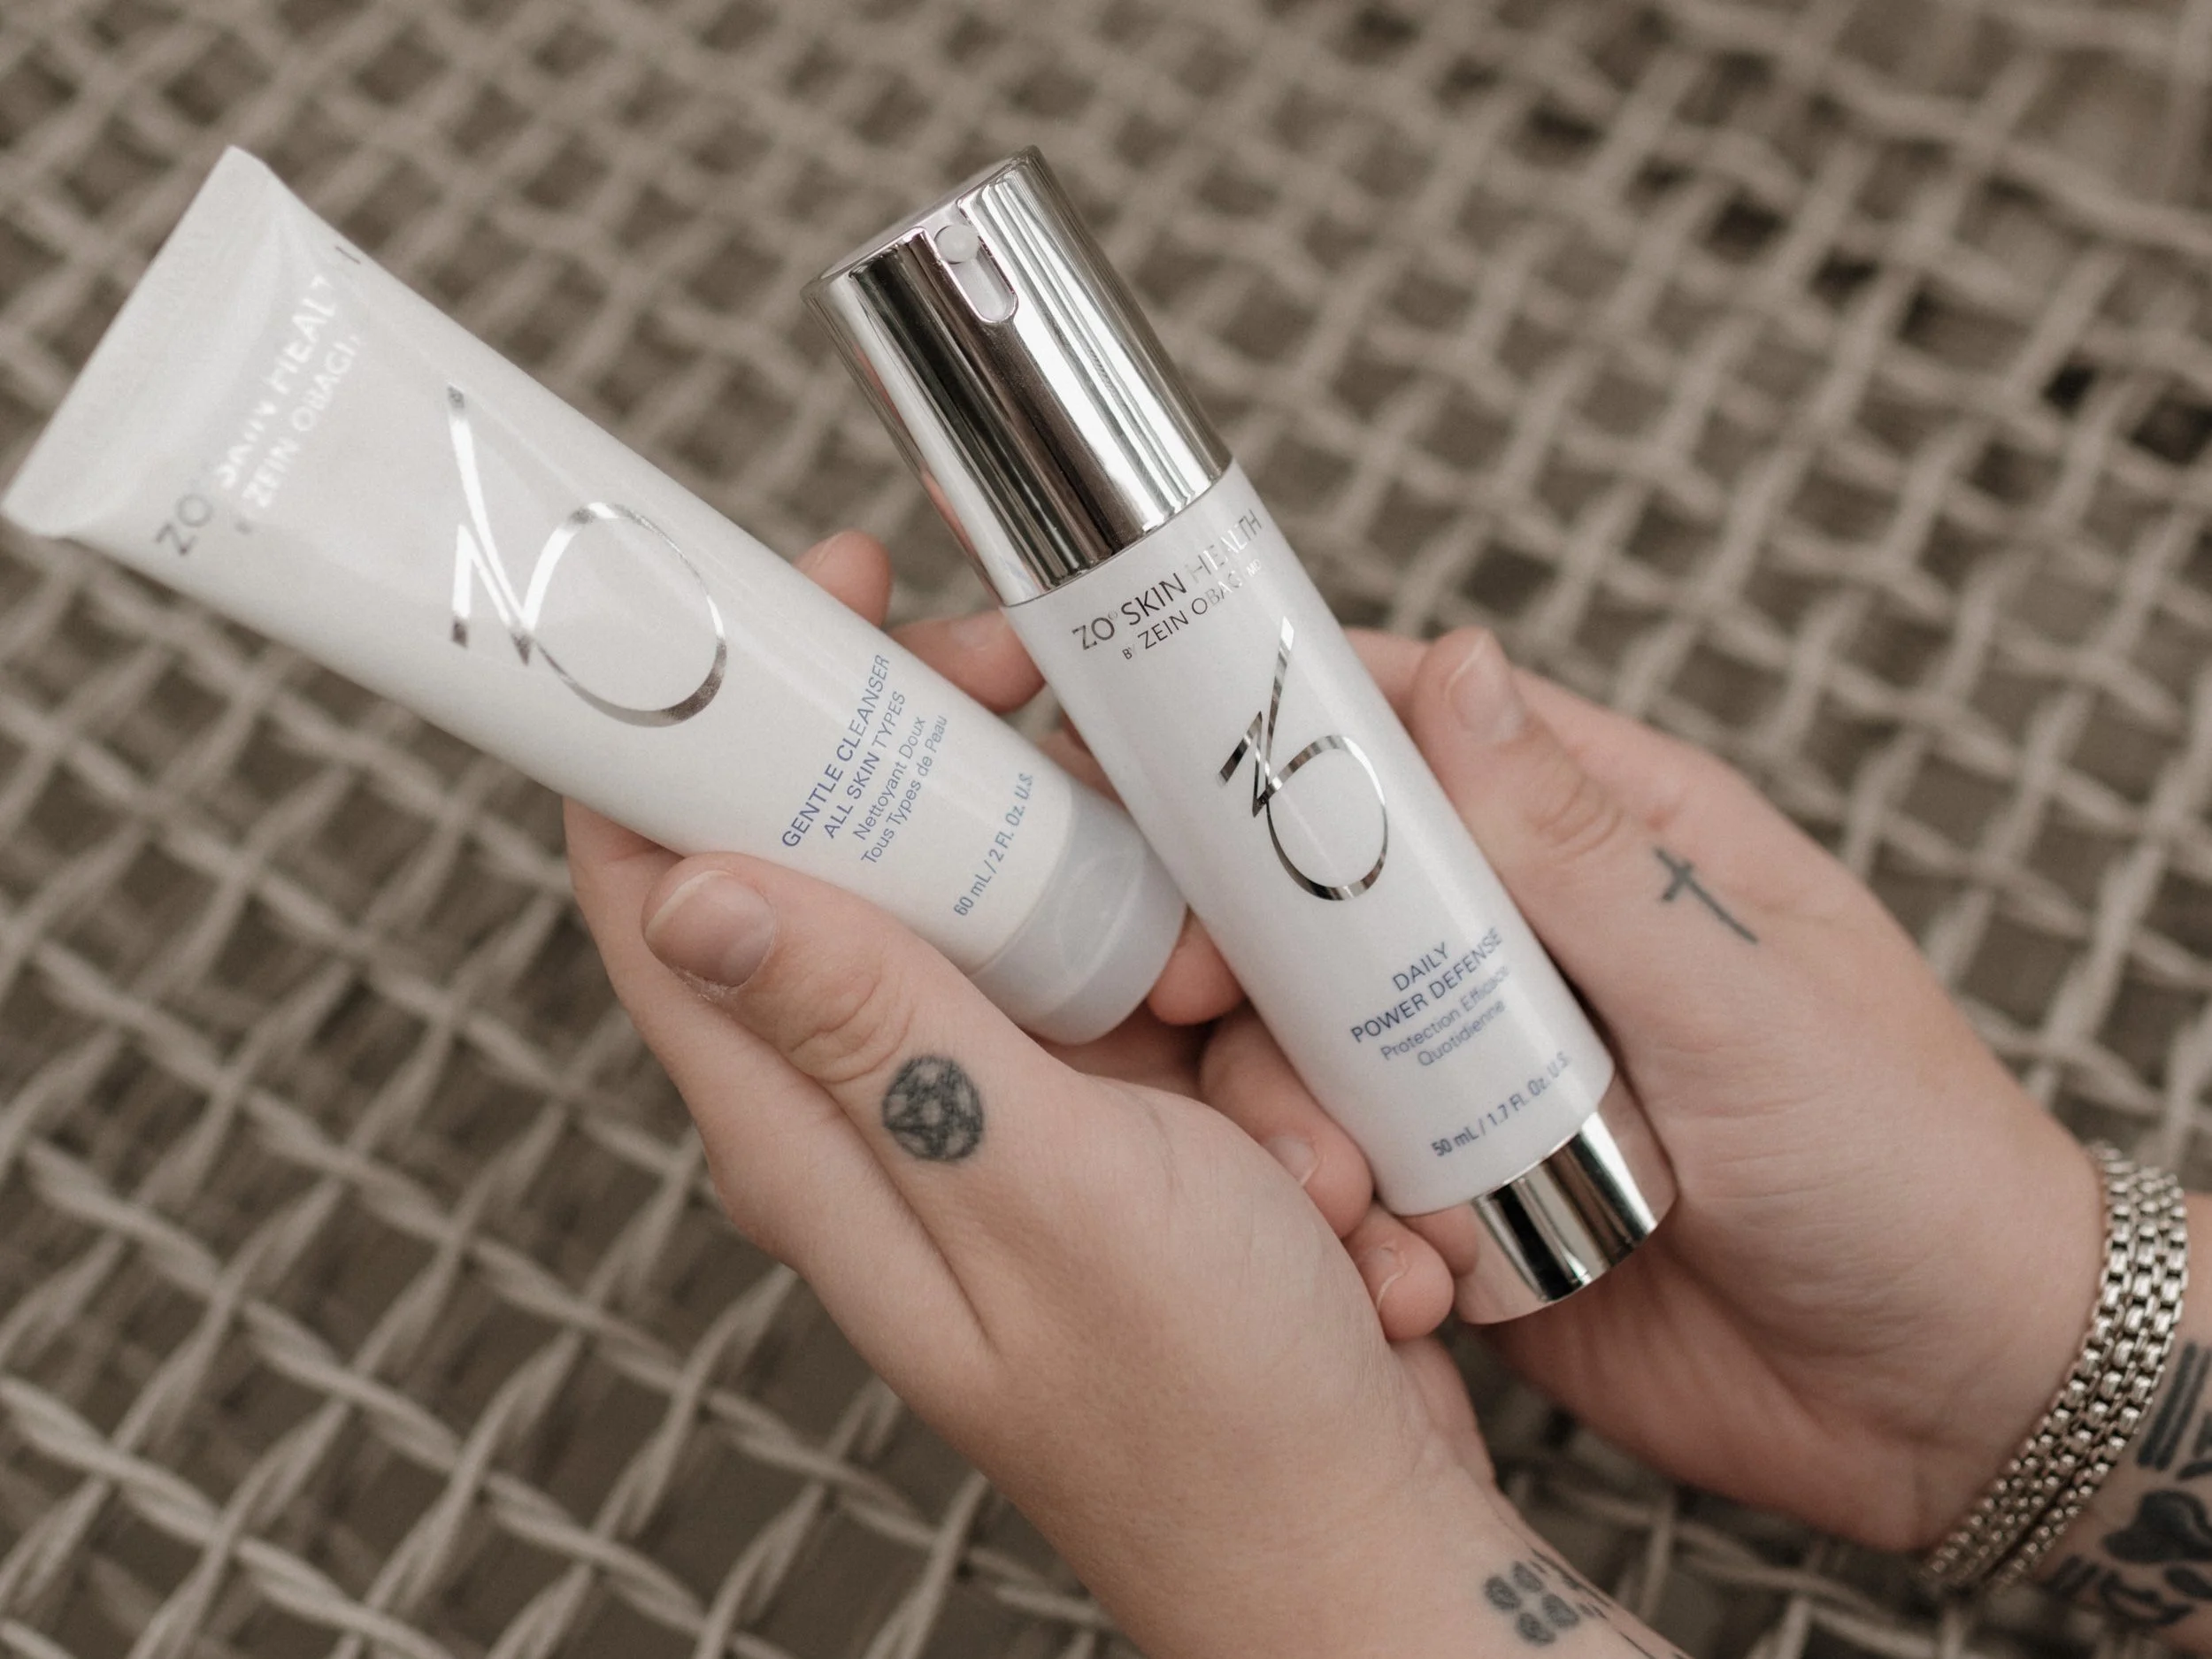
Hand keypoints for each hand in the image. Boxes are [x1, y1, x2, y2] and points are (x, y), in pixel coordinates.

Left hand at [564, 534, 1519, 1655]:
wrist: (1354, 1533)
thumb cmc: (1207, 1410)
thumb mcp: (1041, 1191)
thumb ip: (871, 1029)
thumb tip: (684, 886)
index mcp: (808, 1132)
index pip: (664, 891)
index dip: (699, 724)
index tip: (806, 602)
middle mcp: (878, 1107)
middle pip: (857, 855)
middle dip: (975, 774)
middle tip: (1068, 715)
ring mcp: (998, 1105)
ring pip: (1025, 903)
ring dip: (1147, 921)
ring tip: (1242, 1035)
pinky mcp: (1106, 1113)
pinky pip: (1140, 979)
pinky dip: (1221, 1006)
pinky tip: (1293, 1124)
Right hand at [1190, 622, 2098, 1552]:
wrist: (1944, 1394)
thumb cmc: (1897, 1154)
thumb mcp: (1740, 989)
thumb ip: (1579, 846)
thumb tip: (1454, 667)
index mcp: (1594, 834)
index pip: (1401, 724)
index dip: (1258, 708)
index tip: (1128, 725)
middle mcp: (1513, 940)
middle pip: (1310, 886)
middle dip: (1233, 936)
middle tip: (1200, 990)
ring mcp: (1474, 1070)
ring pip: (1299, 1044)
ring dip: (1288, 1111)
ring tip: (1344, 1191)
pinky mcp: (1455, 1196)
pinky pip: (1341, 1180)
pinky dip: (1345, 1225)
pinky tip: (1410, 1278)